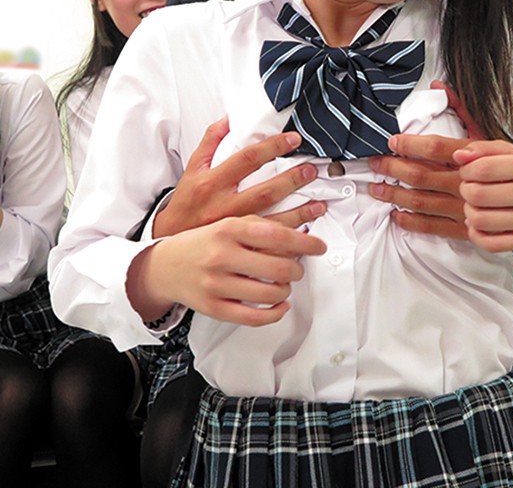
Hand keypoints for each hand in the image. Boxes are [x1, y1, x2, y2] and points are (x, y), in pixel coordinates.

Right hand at [128, 216, 326, 325]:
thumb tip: (297, 238)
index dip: (303, 242)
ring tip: (283, 284)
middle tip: (296, 268)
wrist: (164, 266)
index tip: (318, 247)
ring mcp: (216, 284)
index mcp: (227, 229)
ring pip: (268, 293)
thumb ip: (259, 228)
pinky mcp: (213, 308)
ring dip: (285, 290)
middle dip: (296, 269)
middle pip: (276, 267)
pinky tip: (279, 305)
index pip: (275, 235)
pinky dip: (274, 313)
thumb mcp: (227, 224)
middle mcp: (221, 256)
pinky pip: (253, 317)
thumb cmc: (203, 243)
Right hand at [154, 118, 325, 236]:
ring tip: (319, 205)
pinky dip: (286, 242)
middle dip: (291, 180)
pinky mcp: (235, 251)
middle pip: (263, 191)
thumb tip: (229, 119)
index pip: (247, 159)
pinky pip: (266, 248)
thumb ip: (210, 142)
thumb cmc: (185, 204)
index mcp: (210, 182)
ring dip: (298, 214)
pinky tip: (303, 236)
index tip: (293, 140)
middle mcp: (221, 206)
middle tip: (311, 170)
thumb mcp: (192, 169)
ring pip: (270, 223)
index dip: (272, 147)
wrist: (167, 242)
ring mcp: (230, 230)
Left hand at [368, 81, 480, 238]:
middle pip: (426, 176)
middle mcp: (478, 184)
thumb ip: (466, 113)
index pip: (439, 148)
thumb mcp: (500, 137)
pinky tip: (399, 216)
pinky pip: (440, 230)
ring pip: (427, 204)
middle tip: (375, 162)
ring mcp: (477, 212)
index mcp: (484, 157)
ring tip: (377, 188)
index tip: (392, 141)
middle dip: (395, 168)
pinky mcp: (478, 234)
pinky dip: (415, 224)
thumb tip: (438, 87)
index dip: (411, 144)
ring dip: (397, 196)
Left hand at [454, 140, 512, 252]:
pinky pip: (489, 244)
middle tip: (471, 186)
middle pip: (478, 195)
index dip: (466, 170)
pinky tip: (480, 222)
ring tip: (476, 203)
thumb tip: (459, 156)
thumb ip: (481, 149)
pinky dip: (476, 233)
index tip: (468, 171)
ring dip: (469, 211)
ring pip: (480, 221)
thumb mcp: (510, 151)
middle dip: (466, 189)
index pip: (483, 169)